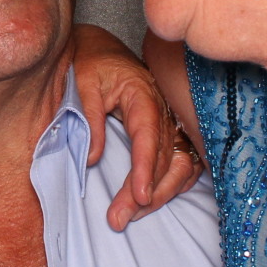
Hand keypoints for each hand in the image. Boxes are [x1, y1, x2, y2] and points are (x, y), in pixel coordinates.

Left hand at [71, 23, 201, 230]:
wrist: (100, 48)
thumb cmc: (91, 63)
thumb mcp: (82, 83)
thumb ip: (89, 119)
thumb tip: (94, 159)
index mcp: (142, 94)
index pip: (148, 137)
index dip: (146, 170)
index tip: (139, 197)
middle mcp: (163, 110)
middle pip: (165, 159)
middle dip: (146, 194)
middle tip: (118, 219)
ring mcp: (170, 121)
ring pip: (180, 165)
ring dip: (161, 194)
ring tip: (132, 216)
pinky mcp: (169, 130)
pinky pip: (183, 162)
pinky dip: (174, 184)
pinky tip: (154, 201)